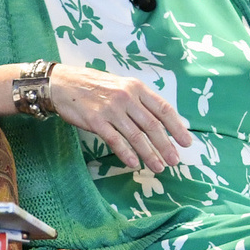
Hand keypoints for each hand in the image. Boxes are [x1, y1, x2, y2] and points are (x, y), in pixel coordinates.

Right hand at [48, 64, 191, 172]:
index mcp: (136, 87)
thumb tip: (160, 121)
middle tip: (175, 161)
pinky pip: (115, 140)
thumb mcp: (122, 85)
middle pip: (152, 125)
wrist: (63, 83)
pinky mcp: (96, 120)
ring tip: (159, 167)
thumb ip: (140, 101)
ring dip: (149, 154)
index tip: (187, 141)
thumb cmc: (95, 86)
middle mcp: (127, 97)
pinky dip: (126, 153)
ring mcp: (111, 109)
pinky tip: (134, 164)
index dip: (177, 126)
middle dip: (166, 145)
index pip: (163, 108)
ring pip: (136, 136)